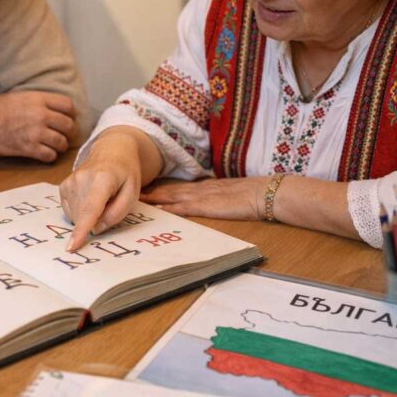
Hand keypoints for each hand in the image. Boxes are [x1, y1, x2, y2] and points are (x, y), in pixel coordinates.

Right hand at [0, 91, 75, 161]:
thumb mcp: (21, 96)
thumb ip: (39, 102)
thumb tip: (54, 109)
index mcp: (39, 99)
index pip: (67, 105)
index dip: (70, 113)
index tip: (69, 118)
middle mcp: (40, 115)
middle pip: (68, 125)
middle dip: (68, 131)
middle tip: (65, 134)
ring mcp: (35, 132)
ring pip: (61, 142)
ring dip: (60, 146)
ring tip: (57, 146)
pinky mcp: (29, 148)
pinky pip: (49, 156)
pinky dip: (50, 156)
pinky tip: (46, 154)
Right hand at [60, 127, 157, 252]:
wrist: (112, 152)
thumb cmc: (125, 174)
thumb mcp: (132, 194)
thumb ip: (116, 214)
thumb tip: (95, 229)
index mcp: (102, 179)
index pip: (90, 210)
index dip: (81, 231)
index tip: (71, 247)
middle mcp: (81, 179)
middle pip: (83, 216)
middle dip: (96, 221)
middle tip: (110, 204)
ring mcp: (70, 181)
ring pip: (75, 216)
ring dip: (88, 216)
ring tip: (101, 199)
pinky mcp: (63, 186)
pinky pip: (69, 211)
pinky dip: (80, 211)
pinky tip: (89, 200)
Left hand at [141, 176, 267, 220]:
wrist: (265, 193)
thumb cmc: (253, 196)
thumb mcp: (231, 195)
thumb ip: (218, 198)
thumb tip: (210, 203)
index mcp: (206, 187)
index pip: (178, 188)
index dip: (160, 189)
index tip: (145, 190)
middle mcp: (200, 189)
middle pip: (169, 190)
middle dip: (150, 192)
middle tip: (131, 193)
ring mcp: (202, 196)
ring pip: (171, 196)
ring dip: (153, 198)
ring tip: (135, 200)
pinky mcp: (206, 205)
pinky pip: (182, 206)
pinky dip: (168, 207)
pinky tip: (156, 209)